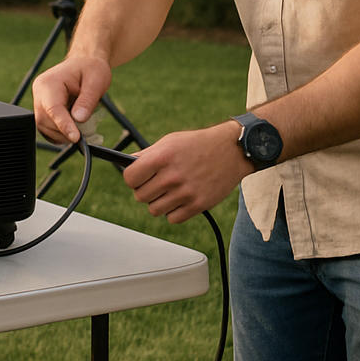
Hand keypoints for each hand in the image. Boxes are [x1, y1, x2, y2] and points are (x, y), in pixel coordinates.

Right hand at [32, 55, 112, 144]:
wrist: (85, 62)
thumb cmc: (90, 69)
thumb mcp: (96, 82)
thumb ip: (87, 101)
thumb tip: (79, 119)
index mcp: (49, 82)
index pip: (53, 109)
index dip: (63, 125)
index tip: (76, 137)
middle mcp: (40, 92)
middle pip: (45, 121)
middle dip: (64, 131)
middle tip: (84, 134)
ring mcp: (39, 100)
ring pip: (44, 126)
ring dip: (61, 134)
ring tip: (79, 130)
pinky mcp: (43, 109)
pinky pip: (46, 127)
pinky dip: (58, 133)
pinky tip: (72, 128)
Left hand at [121, 121, 251, 223]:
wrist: (231, 150)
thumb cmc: (198, 144)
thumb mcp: (170, 141)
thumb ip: (147, 155)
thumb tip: (128, 164)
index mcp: (162, 157)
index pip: (130, 178)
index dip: (132, 178)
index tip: (137, 178)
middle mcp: (172, 176)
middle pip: (140, 197)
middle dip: (145, 190)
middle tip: (155, 184)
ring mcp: (185, 193)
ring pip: (154, 210)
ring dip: (159, 202)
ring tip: (169, 191)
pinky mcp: (198, 205)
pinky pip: (172, 219)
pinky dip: (174, 212)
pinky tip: (180, 199)